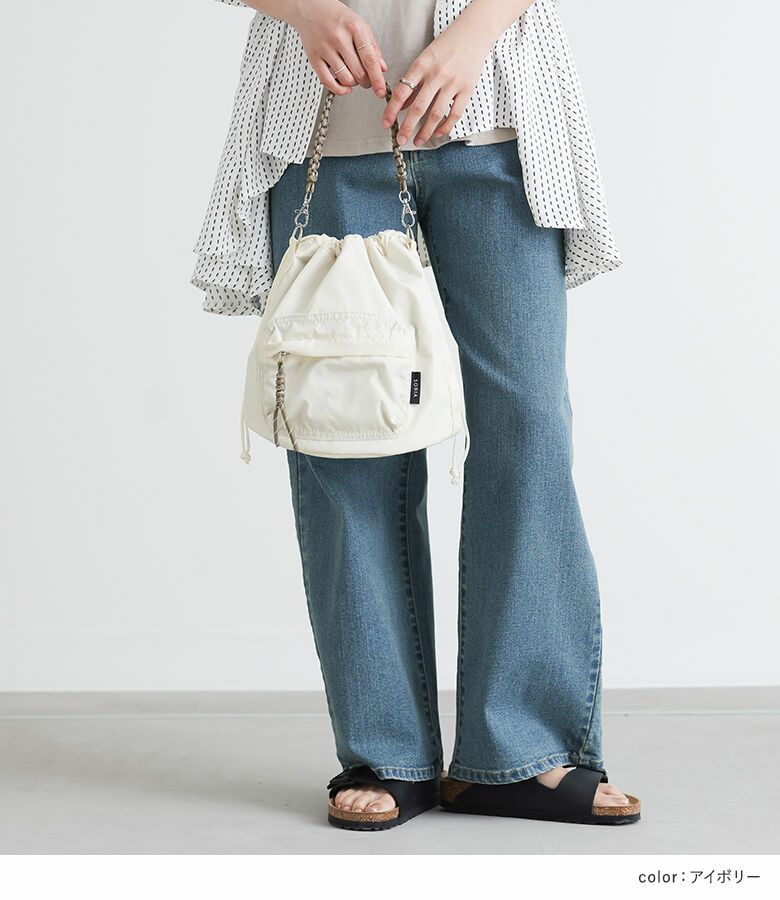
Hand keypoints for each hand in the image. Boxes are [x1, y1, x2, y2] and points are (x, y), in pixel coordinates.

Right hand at [288, 0, 387, 96]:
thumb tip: (381, 68)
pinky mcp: (314, 57)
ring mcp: (325, 48)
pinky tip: (344, 86)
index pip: (369, 59)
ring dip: (353, 84)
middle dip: (366, 82)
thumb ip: (372, 47)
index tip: (380, 90)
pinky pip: (328, 81)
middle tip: (366, 80)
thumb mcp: (359, 25)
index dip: (377, 79)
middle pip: (358, 72)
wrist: (310, 8)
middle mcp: (339, 38)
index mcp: (354, 28)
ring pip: (345, 79)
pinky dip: (339, 89)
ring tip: (353, 77)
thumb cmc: (336, 16)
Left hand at [382, 18, 493, 145]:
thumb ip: (413, 82)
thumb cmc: (446, 45)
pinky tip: (437, 134)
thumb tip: (401, 106)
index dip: (392, 110)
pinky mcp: (467, 89)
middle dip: (407, 127)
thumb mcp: (425, 59)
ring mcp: (453, 83)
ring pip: (436, 114)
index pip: (402, 92)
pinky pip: (454, 114)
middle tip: (400, 140)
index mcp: (422, 65)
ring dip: (425, 132)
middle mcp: (436, 75)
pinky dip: (445, 127)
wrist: (474, 33)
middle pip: (418, 107)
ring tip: (417, 141)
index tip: (386, 123)